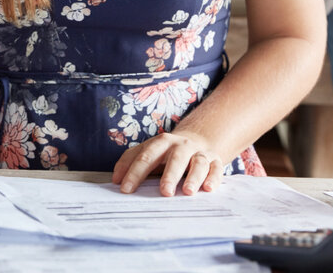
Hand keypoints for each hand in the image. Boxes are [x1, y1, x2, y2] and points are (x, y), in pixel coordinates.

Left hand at [110, 130, 225, 196]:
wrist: (197, 140)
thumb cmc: (166, 153)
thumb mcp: (148, 151)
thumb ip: (130, 161)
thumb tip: (115, 180)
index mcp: (161, 142)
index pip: (146, 155)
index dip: (135, 172)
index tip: (125, 189)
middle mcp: (181, 146)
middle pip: (175, 158)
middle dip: (170, 175)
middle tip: (164, 192)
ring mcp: (200, 153)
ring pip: (198, 163)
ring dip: (194, 177)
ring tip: (188, 192)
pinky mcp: (215, 161)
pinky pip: (217, 169)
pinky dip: (213, 178)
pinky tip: (208, 188)